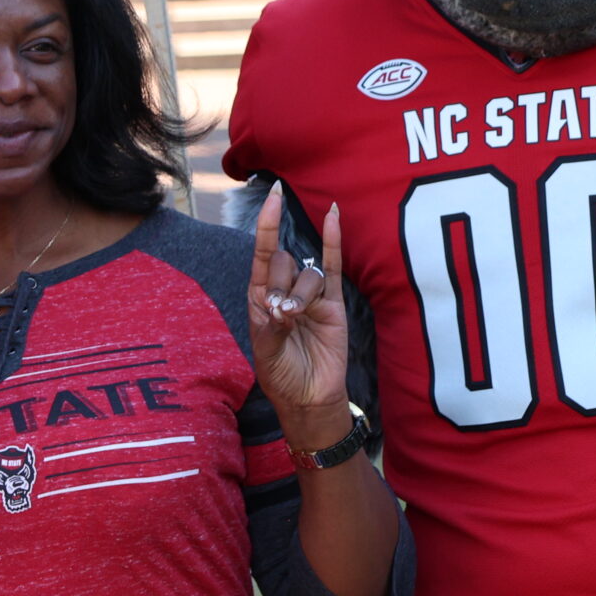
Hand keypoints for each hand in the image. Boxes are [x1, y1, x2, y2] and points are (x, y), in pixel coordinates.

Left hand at [249, 186, 350, 447]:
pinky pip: (334, 268)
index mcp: (260, 297)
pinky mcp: (334, 304)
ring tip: (297, 320)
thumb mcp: (266, 352)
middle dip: (281, 283)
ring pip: (308, 273)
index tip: (273, 195)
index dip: (268, 224)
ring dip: (301, 294)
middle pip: (285, 261)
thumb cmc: (282, 377)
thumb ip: (272, 326)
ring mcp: (311, 295)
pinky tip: (334, 214)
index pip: (264, 253)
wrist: (310, 400)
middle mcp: (285, 290)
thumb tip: (283, 305)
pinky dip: (333, 241)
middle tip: (281, 315)